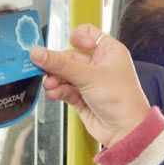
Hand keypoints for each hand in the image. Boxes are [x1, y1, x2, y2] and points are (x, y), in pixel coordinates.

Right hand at [29, 23, 150, 146]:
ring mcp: (91, 81)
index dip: (76, 38)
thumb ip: (60, 65)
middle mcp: (100, 64)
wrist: (125, 130)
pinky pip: (65, 89)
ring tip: (50, 85)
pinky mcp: (83, 97)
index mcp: (109, 51)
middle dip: (57, 65)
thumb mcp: (88, 77)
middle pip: (70, 57)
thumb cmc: (121, 99)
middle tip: (43, 69)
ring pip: (65, 74)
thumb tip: (37, 52)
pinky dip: (58, 91)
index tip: (67, 45)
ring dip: (55, 79)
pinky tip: (54, 94)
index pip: (88, 33)